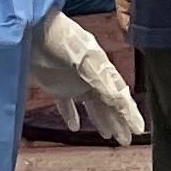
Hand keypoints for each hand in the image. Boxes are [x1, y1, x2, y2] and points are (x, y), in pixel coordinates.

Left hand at [27, 10, 143, 142]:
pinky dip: (70, 115)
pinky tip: (75, 127)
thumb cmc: (61, 39)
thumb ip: (101, 80)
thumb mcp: (86, 59)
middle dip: (118, 122)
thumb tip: (119, 102)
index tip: (138, 130)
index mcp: (102, 69)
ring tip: (107, 135)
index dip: (129, 113)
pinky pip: (65, 104)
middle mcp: (91, 77)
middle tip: (125, 140)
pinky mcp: (54, 85)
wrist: (31, 30)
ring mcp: (73, 82)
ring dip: (100, 120)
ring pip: (91, 106)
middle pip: (108, 104)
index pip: (119, 95)